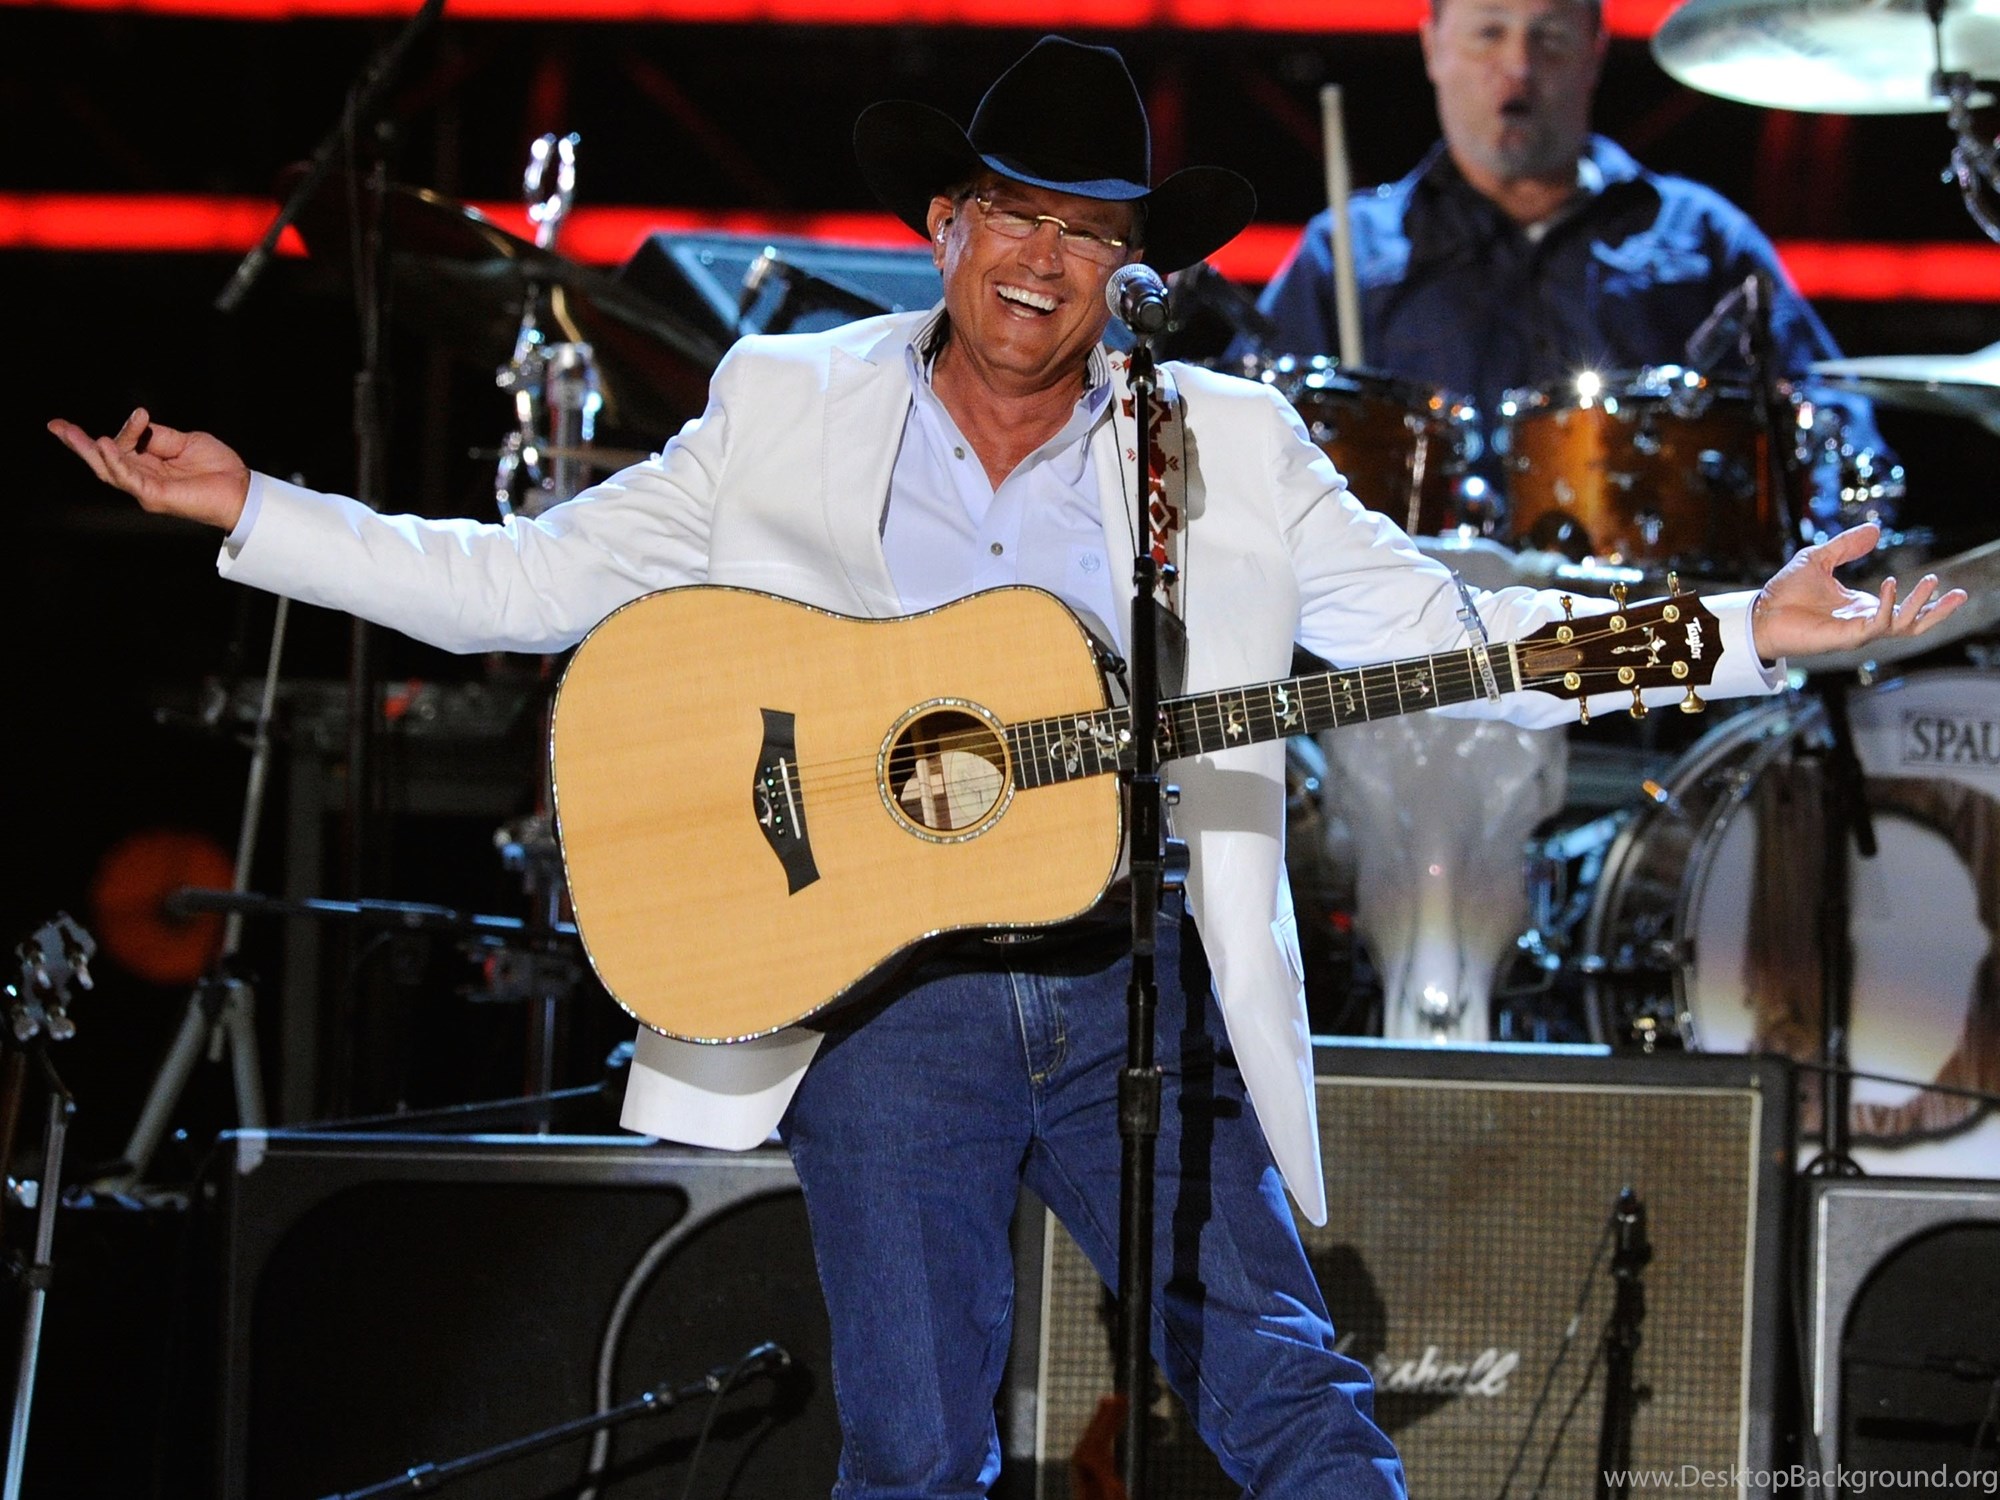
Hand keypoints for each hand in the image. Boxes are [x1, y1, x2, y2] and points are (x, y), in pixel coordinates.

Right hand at [47, 408, 251, 531]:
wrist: (241, 487)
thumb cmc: (217, 467)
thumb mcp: (184, 441)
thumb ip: (157, 435)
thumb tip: (136, 423)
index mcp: (148, 464)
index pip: (121, 446)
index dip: (125, 429)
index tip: (140, 414)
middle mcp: (143, 478)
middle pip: (103, 461)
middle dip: (78, 444)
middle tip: (56, 426)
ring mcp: (146, 489)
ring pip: (109, 471)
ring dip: (91, 452)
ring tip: (74, 434)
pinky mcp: (154, 496)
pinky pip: (129, 479)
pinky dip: (116, 462)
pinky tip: (105, 446)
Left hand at [1751, 522, 1968, 662]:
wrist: (1759, 612)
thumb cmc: (1785, 592)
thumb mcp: (1820, 559)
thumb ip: (1848, 546)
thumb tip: (1876, 530)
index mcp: (1862, 607)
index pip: (1903, 608)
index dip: (1926, 600)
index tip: (1944, 584)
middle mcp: (1863, 622)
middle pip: (1911, 624)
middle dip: (1936, 611)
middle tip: (1960, 594)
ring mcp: (1856, 632)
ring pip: (1900, 626)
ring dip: (1918, 607)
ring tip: (1931, 583)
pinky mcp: (1843, 637)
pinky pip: (1874, 626)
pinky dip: (1886, 606)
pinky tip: (1889, 585)